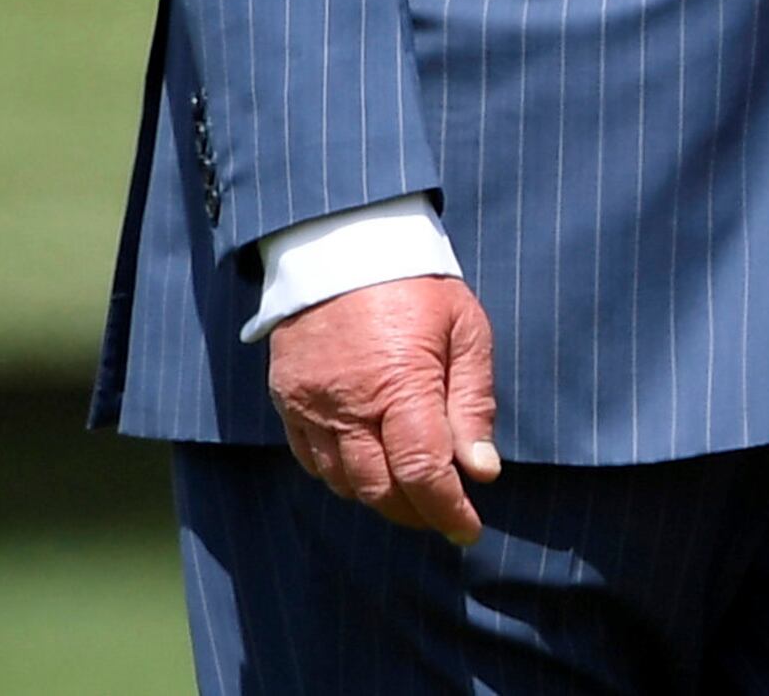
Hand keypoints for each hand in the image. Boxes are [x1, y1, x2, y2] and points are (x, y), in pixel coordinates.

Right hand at [265, 276, 503, 543]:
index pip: (422, 472)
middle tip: (443, 513)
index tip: (468, 528)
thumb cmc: (416, 283)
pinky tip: (367, 468)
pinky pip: (311, 460)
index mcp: (400, 384)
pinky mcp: (287, 399)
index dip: (447, 509)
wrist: (342, 241)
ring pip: (342, 482)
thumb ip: (472, 402)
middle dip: (416, 512)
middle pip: (379, 489)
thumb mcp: (465, 328)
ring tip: (410, 493)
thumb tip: (481, 469)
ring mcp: (311, 405)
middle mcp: (349, 404)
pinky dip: (341, 476)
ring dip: (379, 498)